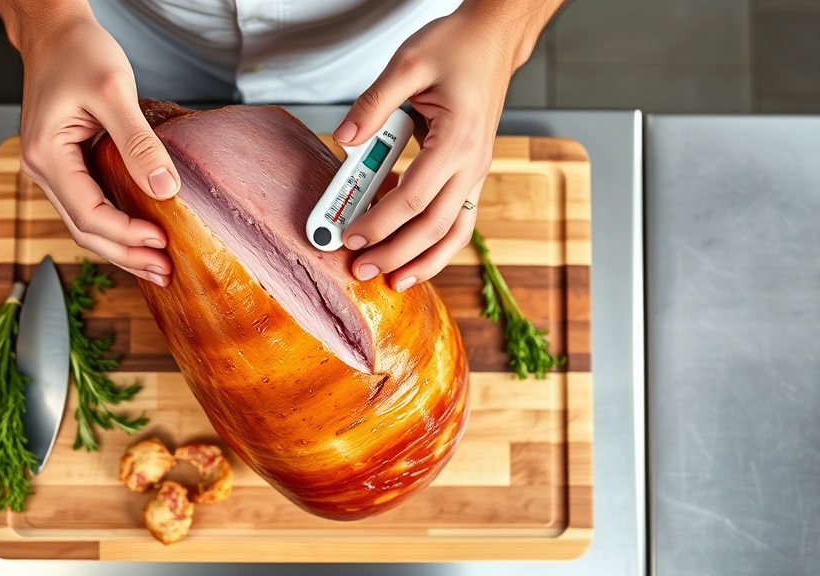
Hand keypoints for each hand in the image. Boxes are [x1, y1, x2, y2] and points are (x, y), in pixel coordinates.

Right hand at [13, 5, 177, 286]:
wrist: (54, 32)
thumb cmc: (77, 51)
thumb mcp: (114, 91)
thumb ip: (139, 142)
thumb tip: (163, 187)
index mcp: (46, 155)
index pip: (87, 213)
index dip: (125, 234)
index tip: (161, 242)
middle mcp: (41, 168)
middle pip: (84, 230)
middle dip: (126, 255)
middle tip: (165, 272)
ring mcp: (52, 170)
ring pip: (85, 224)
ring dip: (121, 247)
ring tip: (157, 266)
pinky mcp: (66, 166)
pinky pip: (89, 206)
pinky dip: (116, 226)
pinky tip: (140, 237)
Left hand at [333, 0, 559, 290]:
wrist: (492, 39)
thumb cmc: (457, 47)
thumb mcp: (407, 64)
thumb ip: (373, 104)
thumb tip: (344, 139)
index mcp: (458, 139)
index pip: (413, 197)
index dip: (379, 221)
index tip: (350, 235)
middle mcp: (473, 162)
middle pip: (433, 225)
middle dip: (396, 253)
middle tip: (362, 268)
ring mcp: (475, 170)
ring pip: (454, 231)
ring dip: (424, 260)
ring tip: (394, 280)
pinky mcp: (470, 172)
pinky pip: (457, 219)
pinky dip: (437, 244)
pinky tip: (414, 258)